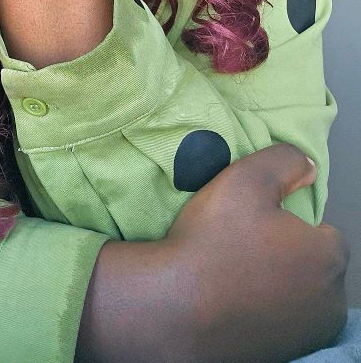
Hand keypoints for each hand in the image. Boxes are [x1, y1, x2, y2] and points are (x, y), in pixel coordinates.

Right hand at [164, 143, 349, 361]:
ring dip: (277, 283)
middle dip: (288, 254)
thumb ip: (285, 161)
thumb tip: (307, 168)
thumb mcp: (246, 177)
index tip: (254, 222)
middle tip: (242, 244)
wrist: (173, 308)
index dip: (289, 221)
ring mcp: (308, 336)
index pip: (323, 231)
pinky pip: (280, 320)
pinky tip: (232, 299)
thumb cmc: (213, 240)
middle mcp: (330, 304)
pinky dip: (263, 310)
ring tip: (234, 272)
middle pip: (313, 265)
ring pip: (298, 295)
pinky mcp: (283, 356)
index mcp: (329, 259)